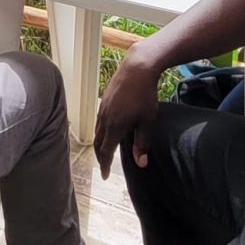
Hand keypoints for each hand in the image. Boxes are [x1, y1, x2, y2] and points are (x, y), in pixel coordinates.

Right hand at [92, 50, 159, 179]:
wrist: (137, 69)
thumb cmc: (145, 96)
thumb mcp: (147, 122)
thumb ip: (142, 143)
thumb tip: (141, 164)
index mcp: (114, 127)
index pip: (106, 151)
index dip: (105, 165)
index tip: (105, 176)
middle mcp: (104, 119)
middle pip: (97, 142)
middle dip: (100, 156)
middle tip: (104, 165)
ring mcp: (102, 108)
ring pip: (97, 131)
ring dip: (99, 143)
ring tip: (105, 149)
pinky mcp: (104, 100)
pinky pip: (99, 120)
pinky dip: (101, 131)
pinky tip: (108, 129)